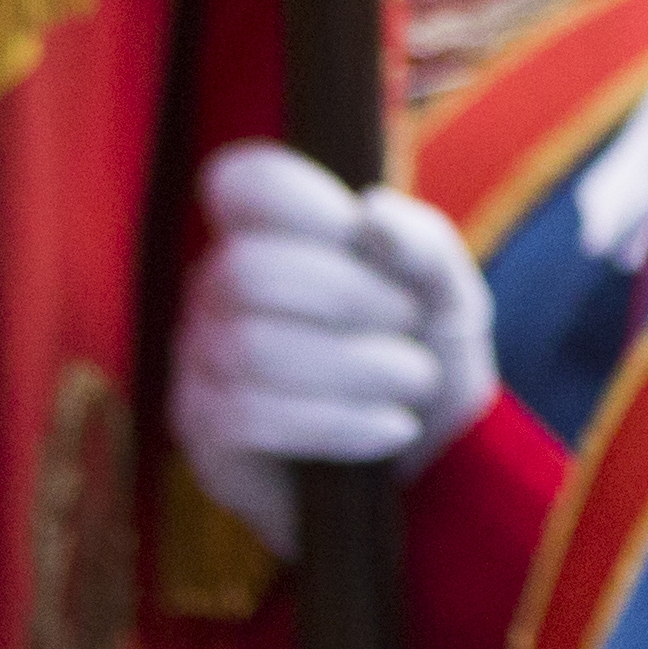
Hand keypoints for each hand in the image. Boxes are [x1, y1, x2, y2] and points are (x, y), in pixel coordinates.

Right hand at [167, 145, 497, 555]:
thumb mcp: (447, 294)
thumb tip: (371, 211)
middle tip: (410, 323)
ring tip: (411, 381)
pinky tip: (389, 429)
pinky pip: (249, 415)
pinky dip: (338, 422)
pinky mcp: (205, 430)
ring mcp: (200, 358)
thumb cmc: (424, 357)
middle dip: (349, 297)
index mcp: (271, 233)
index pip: (241, 180)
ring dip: (356, 366)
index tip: (360, 235)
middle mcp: (218, 287)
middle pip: (248, 270)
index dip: (304, 201)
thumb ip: (423, 242)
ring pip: (252, 347)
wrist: (426, 467)